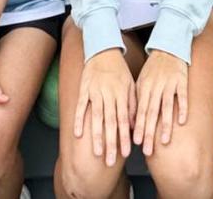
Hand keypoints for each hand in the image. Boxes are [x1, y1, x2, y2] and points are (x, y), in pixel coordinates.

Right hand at [75, 49, 135, 165]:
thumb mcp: (131, 85)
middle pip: (111, 122)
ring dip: (96, 137)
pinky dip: (79, 120)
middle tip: (110, 161)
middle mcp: (109, 94)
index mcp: (122, 94)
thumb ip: (132, 105)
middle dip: (111, 143)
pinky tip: (78, 135)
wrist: (103, 50)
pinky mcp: (83, 89)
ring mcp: (95, 92)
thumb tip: (133, 126)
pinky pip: (81, 107)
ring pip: (97, 117)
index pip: (124, 120)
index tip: (126, 154)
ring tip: (97, 154)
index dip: (125, 137)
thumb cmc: (119, 71)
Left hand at [132, 51, 187, 155]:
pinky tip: (182, 121)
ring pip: (166, 106)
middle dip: (149, 132)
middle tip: (147, 150)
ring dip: (165, 125)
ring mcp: (169, 83)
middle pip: (151, 112)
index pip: (139, 111)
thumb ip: (137, 99)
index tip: (136, 143)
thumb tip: (131, 121)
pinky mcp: (182, 81)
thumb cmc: (153, 69)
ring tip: (165, 141)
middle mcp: (155, 86)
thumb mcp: (141, 81)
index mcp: (144, 87)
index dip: (138, 127)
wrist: (169, 47)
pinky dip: (182, 108)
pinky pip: (183, 96)